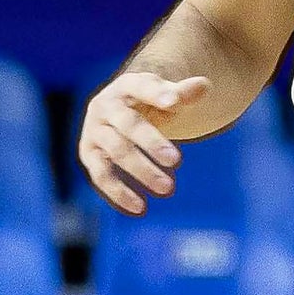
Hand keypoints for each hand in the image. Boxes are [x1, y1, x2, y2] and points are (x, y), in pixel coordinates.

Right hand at [77, 72, 210, 215]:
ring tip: (168, 189)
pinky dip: (119, 193)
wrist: (119, 112)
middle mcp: (105, 106)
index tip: (174, 103)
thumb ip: (183, 93)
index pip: (142, 86)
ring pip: (117, 151)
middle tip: (177, 161)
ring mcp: (94, 131)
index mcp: (127, 86)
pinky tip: (141, 208)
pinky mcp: (89, 154)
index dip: (157, 94)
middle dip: (152, 142)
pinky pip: (101, 175)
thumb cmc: (150, 103)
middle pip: (129, 124)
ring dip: (141, 170)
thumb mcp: (166, 95)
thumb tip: (204, 85)